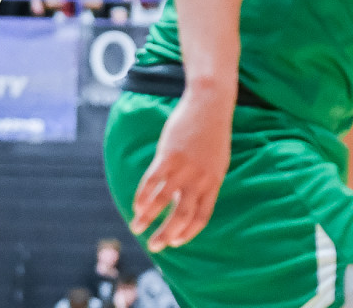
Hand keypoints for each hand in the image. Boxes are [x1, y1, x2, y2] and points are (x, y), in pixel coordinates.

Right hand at [130, 87, 233, 252]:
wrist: (210, 106)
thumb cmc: (212, 132)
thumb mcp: (216, 161)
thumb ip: (206, 180)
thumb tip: (192, 194)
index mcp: (214, 183)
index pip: (202, 217)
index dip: (188, 232)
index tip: (176, 242)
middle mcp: (200, 180)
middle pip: (182, 215)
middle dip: (166, 234)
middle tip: (154, 246)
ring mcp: (184, 169)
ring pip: (163, 201)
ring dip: (148, 218)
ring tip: (136, 227)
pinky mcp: (169, 156)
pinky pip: (152, 181)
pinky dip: (143, 195)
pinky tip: (136, 204)